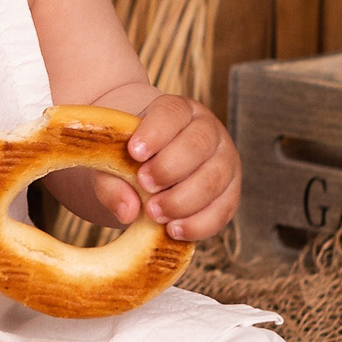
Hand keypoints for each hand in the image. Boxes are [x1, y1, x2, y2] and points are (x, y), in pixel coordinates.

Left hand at [103, 93, 237, 241]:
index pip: (172, 113)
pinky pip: (223, 209)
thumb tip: (128, 210)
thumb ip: (111, 182)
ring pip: (214, 178)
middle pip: (198, 144)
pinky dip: (199, 224)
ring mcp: (224, 161)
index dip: (155, 132)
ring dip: (182, 200)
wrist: (149, 169)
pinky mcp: (230, 192)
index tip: (134, 152)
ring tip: (153, 213)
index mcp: (179, 111)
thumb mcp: (112, 163)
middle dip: (169, 169)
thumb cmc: (129, 159)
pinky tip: (173, 230)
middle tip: (144, 185)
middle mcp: (208, 131)